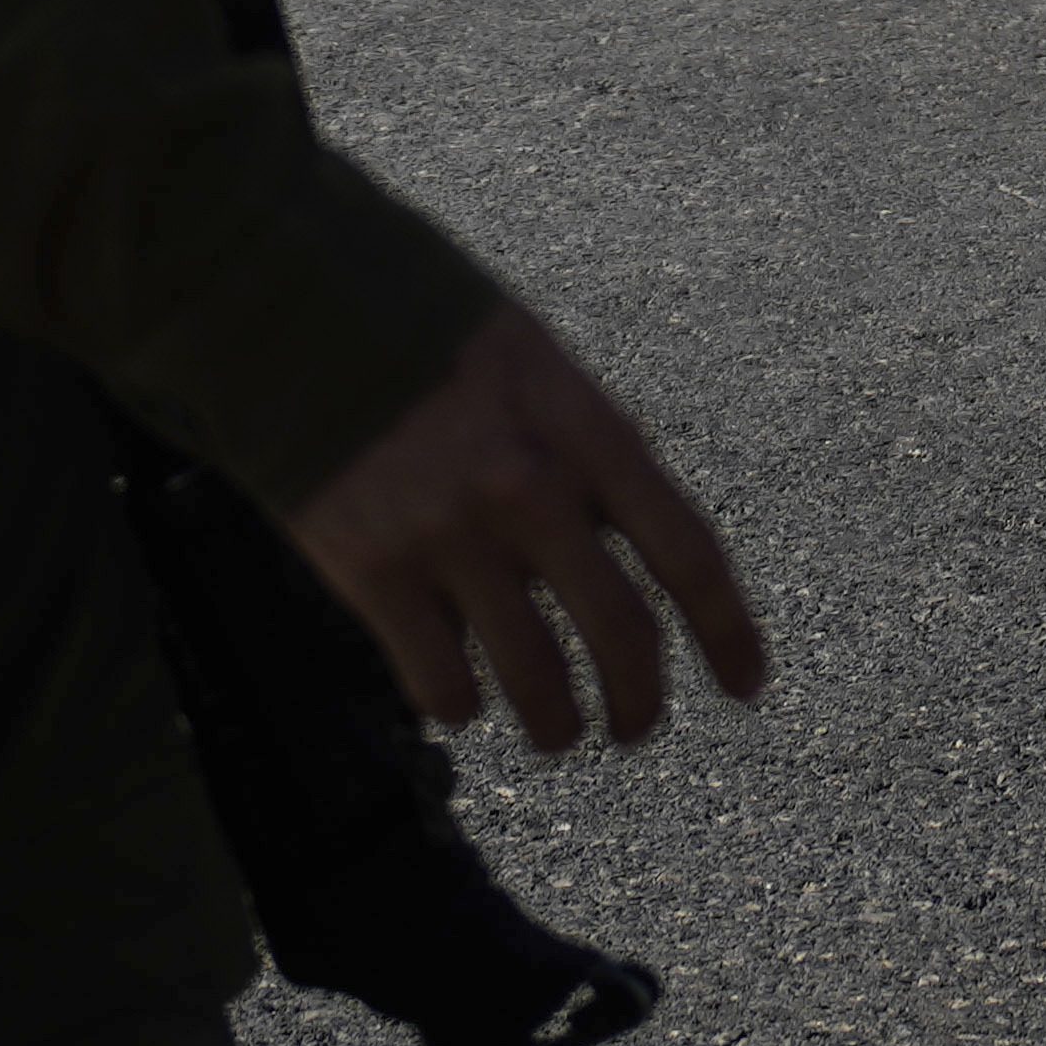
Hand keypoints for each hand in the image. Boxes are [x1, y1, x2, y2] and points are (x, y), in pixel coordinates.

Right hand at [286, 299, 772, 752]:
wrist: (298, 313)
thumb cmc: (432, 338)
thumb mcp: (540, 369)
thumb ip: (590, 455)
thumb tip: (633, 551)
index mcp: (587, 430)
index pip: (688, 552)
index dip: (728, 632)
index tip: (746, 685)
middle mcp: (532, 489)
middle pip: (624, 636)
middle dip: (642, 704)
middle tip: (635, 728)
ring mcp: (452, 538)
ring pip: (539, 683)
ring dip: (558, 726)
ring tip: (557, 731)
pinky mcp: (374, 575)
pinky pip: (443, 686)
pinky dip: (462, 707)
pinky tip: (463, 696)